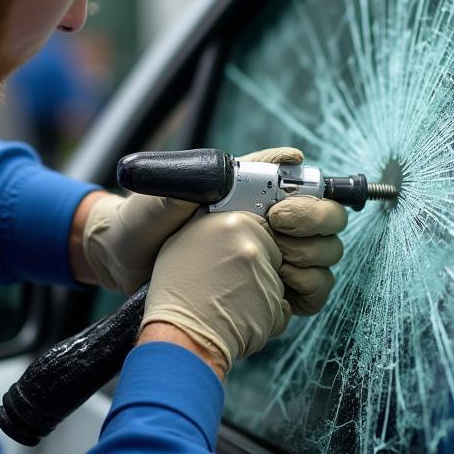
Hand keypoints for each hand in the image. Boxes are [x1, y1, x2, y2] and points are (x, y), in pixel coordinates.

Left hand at [79, 145, 323, 294]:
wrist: (123, 269)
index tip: (278, 214)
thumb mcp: (163, 195)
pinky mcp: (273, 289)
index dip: (307, 197)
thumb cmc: (140, 222)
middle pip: (330, 216)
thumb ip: (204, 176)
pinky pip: (315, 289)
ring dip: (311, 259)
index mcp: (254, 190)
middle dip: (316, 225)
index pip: (306, 181)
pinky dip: (308, 290)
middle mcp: (272, 220)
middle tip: (277, 236)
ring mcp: (276, 255)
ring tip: (275, 268)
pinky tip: (280, 293)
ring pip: (328, 251)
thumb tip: (265, 160)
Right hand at [140, 209, 286, 374]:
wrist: (180, 337)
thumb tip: (225, 223)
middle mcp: (252, 245)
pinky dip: (267, 314)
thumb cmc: (176, 295)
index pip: (259, 225)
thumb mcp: (181, 244)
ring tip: (231, 302)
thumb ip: (210, 228)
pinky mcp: (275, 303)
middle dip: (258, 267)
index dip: (247, 244)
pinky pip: (281, 307)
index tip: (233, 259)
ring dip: (261, 291)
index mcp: (231, 223)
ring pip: (276, 280)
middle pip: (272, 251)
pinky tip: (241, 318)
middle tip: (230, 283)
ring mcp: (266, 274)